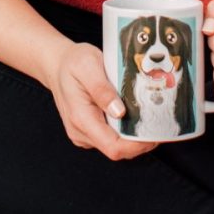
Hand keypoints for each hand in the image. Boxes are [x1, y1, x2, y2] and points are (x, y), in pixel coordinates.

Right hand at [46, 40, 158, 159]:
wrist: (56, 64)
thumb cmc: (72, 62)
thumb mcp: (88, 65)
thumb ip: (102, 89)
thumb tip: (119, 111)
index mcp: (81, 118)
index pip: (113, 147)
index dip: (137, 146)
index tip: (155, 133)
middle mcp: (80, 132)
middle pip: (118, 150)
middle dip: (140, 141)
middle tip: (158, 122)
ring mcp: (83, 134)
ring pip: (115, 146)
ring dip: (133, 136)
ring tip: (147, 117)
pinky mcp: (88, 131)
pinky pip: (110, 138)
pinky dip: (124, 131)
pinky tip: (132, 116)